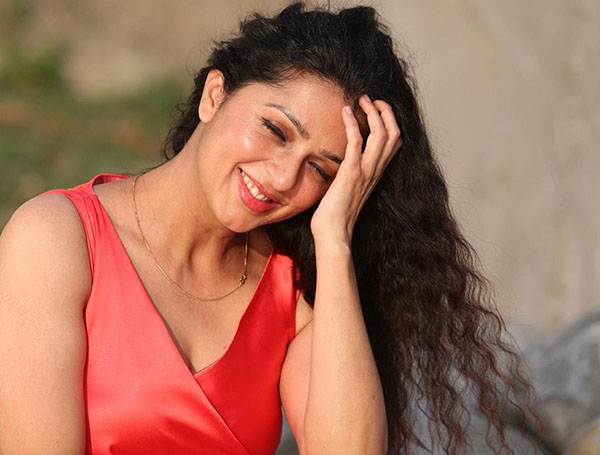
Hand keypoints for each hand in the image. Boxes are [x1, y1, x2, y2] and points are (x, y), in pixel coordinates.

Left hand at [310, 95, 402, 244]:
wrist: (334, 232)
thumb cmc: (337, 213)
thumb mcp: (350, 188)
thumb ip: (353, 173)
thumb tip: (344, 161)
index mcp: (376, 173)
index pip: (395, 142)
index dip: (390, 122)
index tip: (377, 109)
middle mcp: (375, 170)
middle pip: (393, 133)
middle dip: (385, 111)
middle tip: (371, 99)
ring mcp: (365, 171)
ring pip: (380, 134)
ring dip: (372, 112)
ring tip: (362, 100)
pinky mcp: (351, 172)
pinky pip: (356, 142)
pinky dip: (352, 123)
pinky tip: (345, 111)